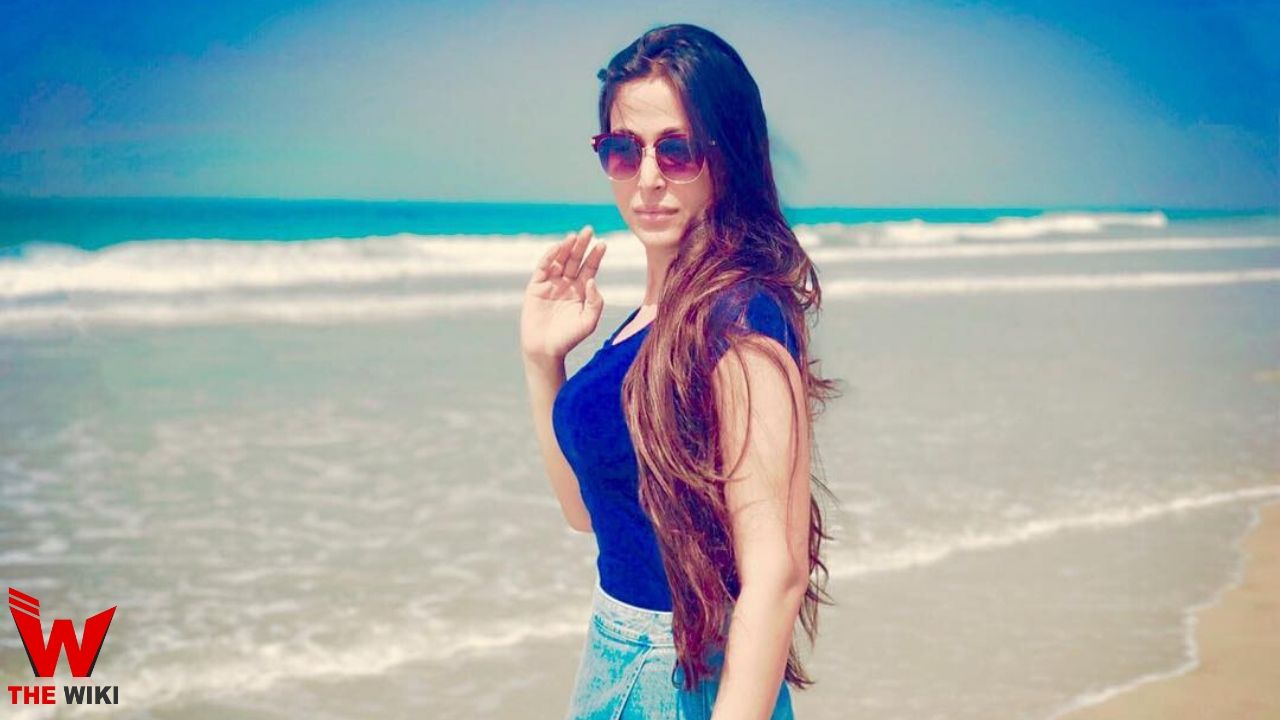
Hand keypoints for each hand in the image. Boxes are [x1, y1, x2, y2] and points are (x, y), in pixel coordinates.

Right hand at [520, 225, 606, 360]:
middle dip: (582, 245)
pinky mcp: (536, 286)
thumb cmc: (569, 338)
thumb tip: (591, 280)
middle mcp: (567, 284)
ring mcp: (551, 284)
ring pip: (560, 260)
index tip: (603, 244)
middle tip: (589, 230)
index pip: (590, 268)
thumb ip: (595, 302)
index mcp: (582, 291)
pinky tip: (557, 248)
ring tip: (574, 236)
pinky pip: (543, 268)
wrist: (545, 350)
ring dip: (566, 247)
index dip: (596, 256)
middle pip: (576, 260)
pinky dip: (549, 257)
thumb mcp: (588, 322)